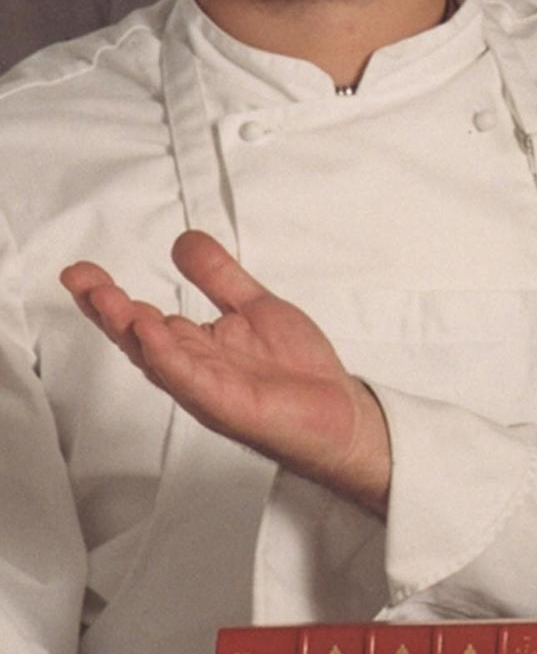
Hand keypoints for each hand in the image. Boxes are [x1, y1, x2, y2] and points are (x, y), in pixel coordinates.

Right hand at [62, 230, 392, 514]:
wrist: (341, 412)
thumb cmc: (296, 368)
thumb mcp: (256, 307)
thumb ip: (219, 276)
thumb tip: (184, 240)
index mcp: (194, 345)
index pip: (141, 316)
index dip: (108, 295)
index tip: (79, 271)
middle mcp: (191, 366)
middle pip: (137, 336)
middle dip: (105, 309)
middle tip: (78, 279)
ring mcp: (206, 387)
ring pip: (157, 357)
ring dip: (129, 328)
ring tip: (104, 298)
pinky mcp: (227, 404)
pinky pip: (191, 379)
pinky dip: (170, 357)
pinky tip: (153, 334)